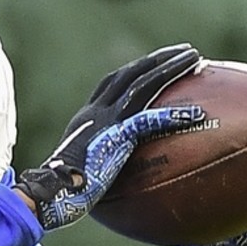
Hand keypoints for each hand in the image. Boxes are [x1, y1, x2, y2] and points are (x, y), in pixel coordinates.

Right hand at [15, 45, 204, 230]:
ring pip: (142, 85)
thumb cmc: (61, 193)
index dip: (135, 69)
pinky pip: (148, 121)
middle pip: (130, 74)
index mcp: (87, 117)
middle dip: (158, 59)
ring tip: (195, 59)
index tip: (155, 62)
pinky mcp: (115, 138)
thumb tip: (117, 178)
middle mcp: (96, 112)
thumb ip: (101, 163)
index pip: (111, 83)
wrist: (49, 194)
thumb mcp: (81, 170)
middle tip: (186, 51)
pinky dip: (172, 116)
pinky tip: (197, 113)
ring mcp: (106, 122)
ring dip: (170, 68)